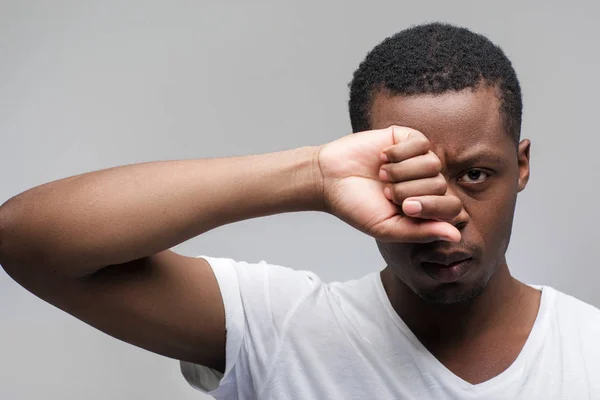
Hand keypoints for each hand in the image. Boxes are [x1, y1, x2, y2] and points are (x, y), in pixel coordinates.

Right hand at [317, 125, 461, 242]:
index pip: (451, 207)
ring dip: (402, 172)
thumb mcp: (388, 228)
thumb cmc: (357, 207)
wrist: (329, 179)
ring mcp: (417, 160)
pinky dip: (400, 153)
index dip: (430, 207)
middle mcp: (424, 182)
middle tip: (385, 192)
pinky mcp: (407, 139)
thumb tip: (456, 236)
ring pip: (432, 163)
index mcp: (424, 207)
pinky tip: (383, 158)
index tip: (404, 207)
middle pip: (440, 185)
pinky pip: (421, 143)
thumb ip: (422, 232)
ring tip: (382, 175)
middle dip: (409, 190)